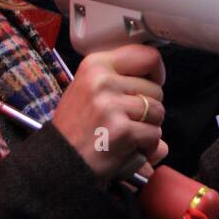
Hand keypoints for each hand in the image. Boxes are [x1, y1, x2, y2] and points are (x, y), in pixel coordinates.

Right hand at [52, 44, 168, 182]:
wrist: (59, 161)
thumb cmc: (76, 126)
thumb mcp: (88, 87)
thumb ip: (118, 77)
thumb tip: (159, 77)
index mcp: (95, 64)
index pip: (147, 56)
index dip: (157, 73)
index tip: (152, 85)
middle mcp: (102, 80)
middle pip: (156, 88)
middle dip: (148, 108)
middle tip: (126, 121)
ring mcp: (111, 105)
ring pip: (158, 112)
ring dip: (149, 128)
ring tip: (125, 135)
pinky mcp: (122, 130)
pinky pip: (154, 135)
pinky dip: (147, 147)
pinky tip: (127, 149)